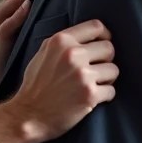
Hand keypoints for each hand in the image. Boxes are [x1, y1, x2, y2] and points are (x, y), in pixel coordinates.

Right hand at [0, 0, 37, 77]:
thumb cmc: (15, 52)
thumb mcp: (25, 32)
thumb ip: (32, 19)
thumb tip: (57, 9)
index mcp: (9, 15)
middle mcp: (3, 19)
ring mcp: (0, 28)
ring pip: (5, 8)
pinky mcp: (1, 41)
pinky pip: (7, 25)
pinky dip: (16, 15)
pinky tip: (27, 7)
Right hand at [8, 19, 117, 141]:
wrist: (28, 115)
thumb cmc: (35, 85)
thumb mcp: (43, 53)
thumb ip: (64, 42)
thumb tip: (89, 37)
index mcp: (61, 41)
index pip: (97, 27)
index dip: (104, 36)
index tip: (101, 48)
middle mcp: (73, 54)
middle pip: (109, 48)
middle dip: (106, 60)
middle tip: (96, 71)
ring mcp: (82, 75)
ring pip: (114, 70)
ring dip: (106, 79)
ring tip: (93, 85)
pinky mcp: (90, 95)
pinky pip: (112, 91)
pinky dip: (105, 96)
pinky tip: (92, 99)